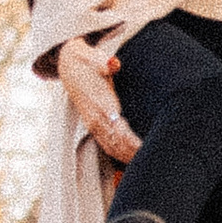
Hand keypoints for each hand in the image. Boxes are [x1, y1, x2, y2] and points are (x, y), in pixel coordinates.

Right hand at [57, 40, 141, 166]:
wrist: (67, 66)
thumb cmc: (86, 62)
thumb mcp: (93, 57)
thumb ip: (104, 62)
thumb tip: (114, 64)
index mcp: (99, 105)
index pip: (117, 129)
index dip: (130, 141)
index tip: (145, 148)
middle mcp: (95, 119)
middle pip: (116, 143)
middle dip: (132, 154)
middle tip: (154, 160)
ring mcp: (94, 124)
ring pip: (111, 147)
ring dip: (126, 157)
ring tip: (145, 165)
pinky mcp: (94, 126)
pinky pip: (107, 145)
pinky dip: (119, 154)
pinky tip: (132, 159)